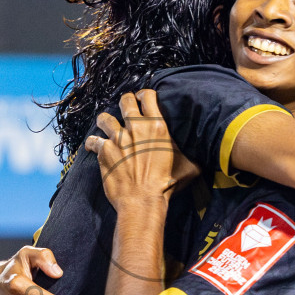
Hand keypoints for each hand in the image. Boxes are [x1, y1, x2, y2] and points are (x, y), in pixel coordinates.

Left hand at [85, 90, 187, 210]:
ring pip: (105, 118)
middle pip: (125, 101)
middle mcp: (136, 128)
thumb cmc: (167, 184)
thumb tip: (202, 158)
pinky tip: (93, 145)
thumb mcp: (189, 167)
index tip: (142, 98)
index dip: (144, 94)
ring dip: (105, 120)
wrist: (143, 200)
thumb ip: (193, 157)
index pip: (148, 97)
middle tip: (125, 107)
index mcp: (157, 126)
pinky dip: (92, 143)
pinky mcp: (104, 151)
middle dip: (125, 102)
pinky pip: (93, 140)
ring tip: (105, 124)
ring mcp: (118, 138)